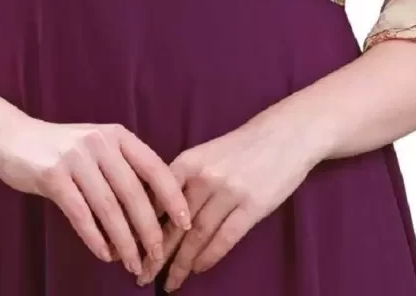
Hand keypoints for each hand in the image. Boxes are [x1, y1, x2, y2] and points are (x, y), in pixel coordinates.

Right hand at [0, 116, 191, 275]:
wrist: (14, 139)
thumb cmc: (63, 149)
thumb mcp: (98, 148)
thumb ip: (123, 169)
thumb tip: (154, 211)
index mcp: (117, 135)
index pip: (154, 167)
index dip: (172, 197)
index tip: (185, 223)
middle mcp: (100, 142)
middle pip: (132, 193)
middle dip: (148, 229)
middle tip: (156, 256)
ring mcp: (75, 157)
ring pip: (108, 207)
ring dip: (123, 240)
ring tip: (132, 263)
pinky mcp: (53, 175)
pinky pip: (80, 213)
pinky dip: (95, 238)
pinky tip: (105, 254)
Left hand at [137, 112, 322, 290]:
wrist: (284, 134)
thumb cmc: (242, 146)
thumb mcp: (206, 154)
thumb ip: (184, 179)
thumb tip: (160, 211)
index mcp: (188, 161)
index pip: (157, 200)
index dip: (142, 227)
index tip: (131, 248)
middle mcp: (204, 176)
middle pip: (174, 222)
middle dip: (156, 253)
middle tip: (142, 276)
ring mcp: (229, 192)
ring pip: (197, 235)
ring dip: (181, 263)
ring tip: (169, 283)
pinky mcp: (252, 206)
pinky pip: (225, 238)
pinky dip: (209, 257)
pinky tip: (198, 269)